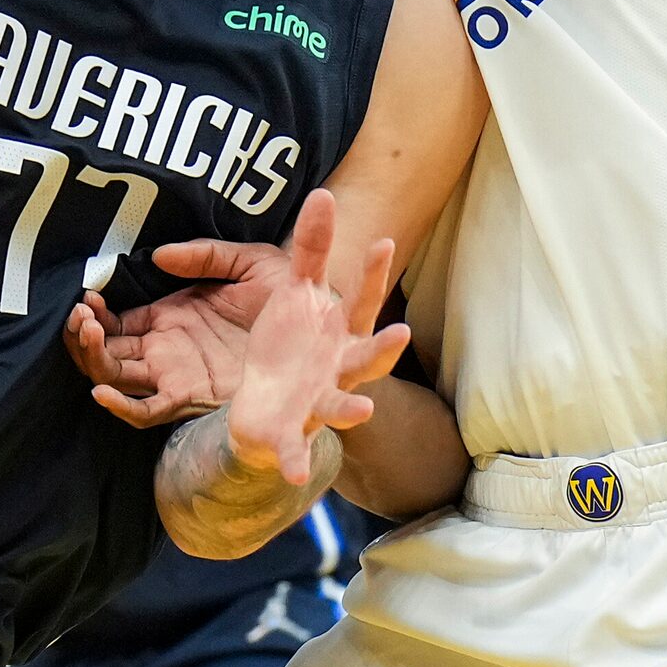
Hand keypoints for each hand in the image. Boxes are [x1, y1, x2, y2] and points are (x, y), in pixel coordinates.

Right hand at [65, 234, 284, 425]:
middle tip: (79, 315)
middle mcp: (168, 350)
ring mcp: (177, 374)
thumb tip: (158, 254)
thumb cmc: (291, 296)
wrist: (328, 327)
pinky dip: (121, 406)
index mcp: (173, 318)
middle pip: (108, 352)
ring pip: (117, 376)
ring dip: (94, 359)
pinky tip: (102, 390)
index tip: (85, 295)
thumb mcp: (248, 263)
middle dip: (85, 337)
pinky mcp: (193, 397)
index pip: (118, 322)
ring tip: (88, 330)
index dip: (96, 312)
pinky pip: (147, 411)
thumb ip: (206, 256)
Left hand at [222, 188, 409, 482]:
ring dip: (353, 408)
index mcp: (339, 331)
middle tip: (402, 332)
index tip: (385, 241)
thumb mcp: (294, 289)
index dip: (375, 273)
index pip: (361, 299)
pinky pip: (296, 449)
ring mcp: (320, 403)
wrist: (263, 408)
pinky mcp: (291, 434)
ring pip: (341, 404)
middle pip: (367, 357)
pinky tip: (295, 473)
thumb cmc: (289, 344)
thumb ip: (310, 246)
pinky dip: (295, 460)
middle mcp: (339, 368)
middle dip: (384, 348)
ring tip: (362, 409)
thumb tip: (324, 193)